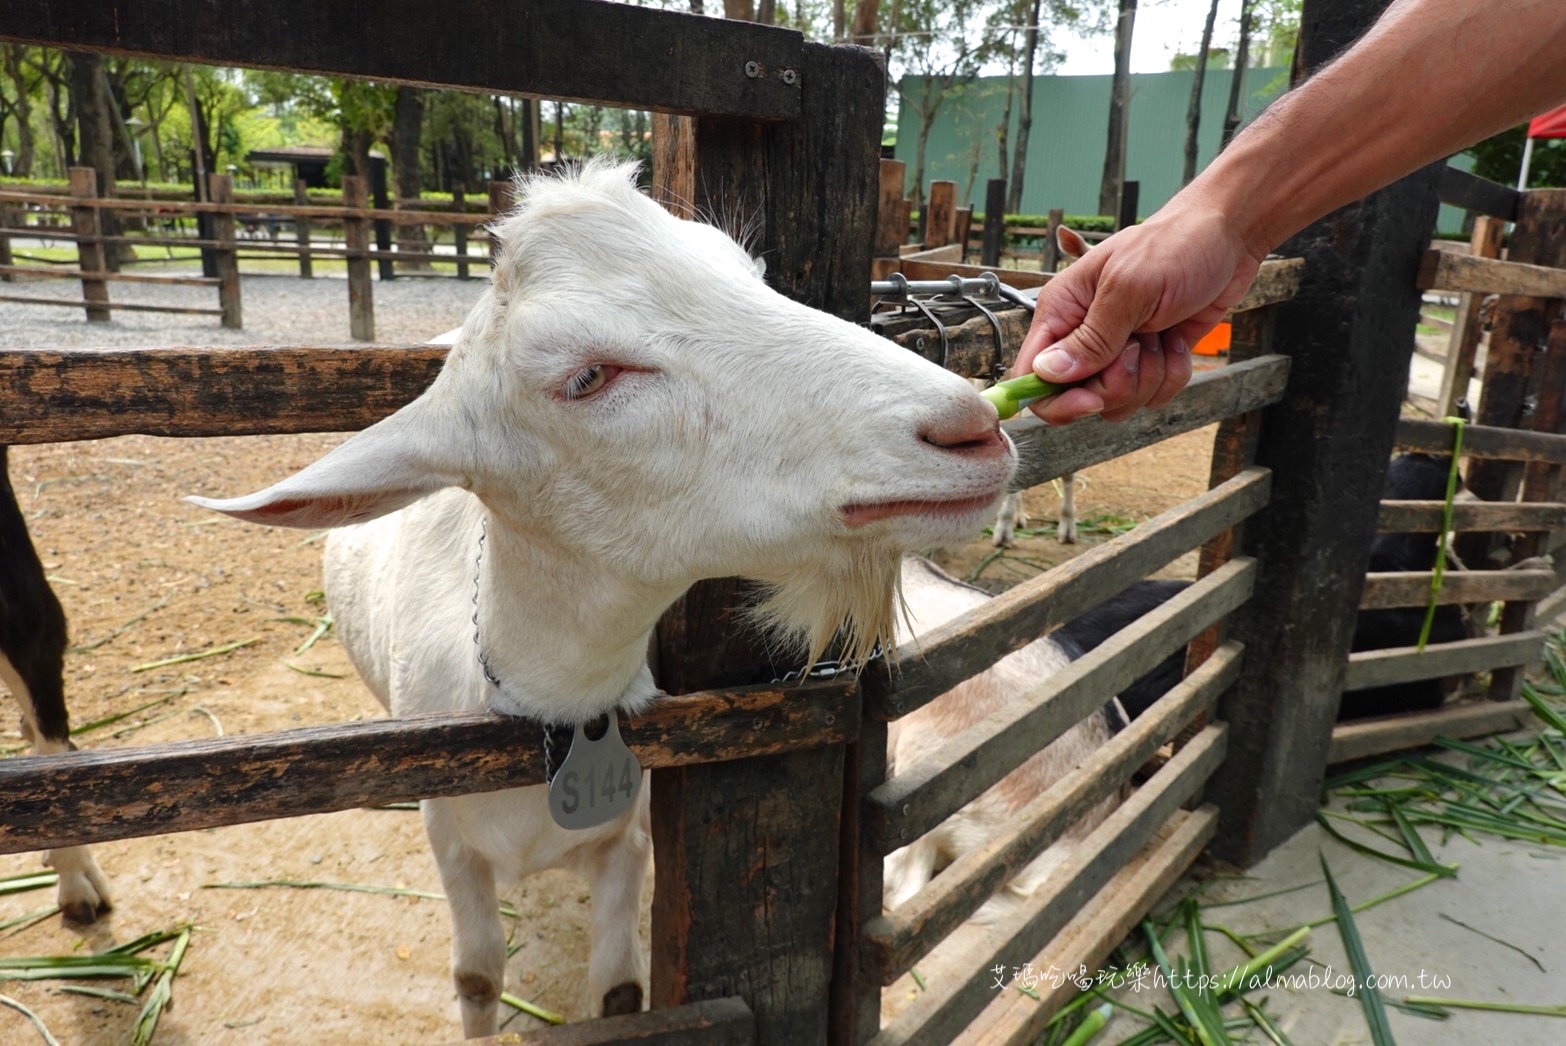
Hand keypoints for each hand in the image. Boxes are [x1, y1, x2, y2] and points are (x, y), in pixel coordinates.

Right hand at [1014, 199, 1263, 423]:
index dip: (1056, 400)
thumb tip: (1046, 374)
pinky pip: (1152, 396)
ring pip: (1118, 402)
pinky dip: (1172, 374)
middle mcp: (1083, 335)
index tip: (1091, 400)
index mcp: (1062, 311)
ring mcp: (1117, 352)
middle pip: (1078, 397)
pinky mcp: (1148, 360)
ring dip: (1150, 376)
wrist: (1228, 237)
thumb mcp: (1130, 289)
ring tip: (1162, 334)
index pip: (1031, 375)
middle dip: (1118, 383)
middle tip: (1140, 345)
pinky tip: (1177, 340)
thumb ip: (1090, 337)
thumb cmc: (1176, 245)